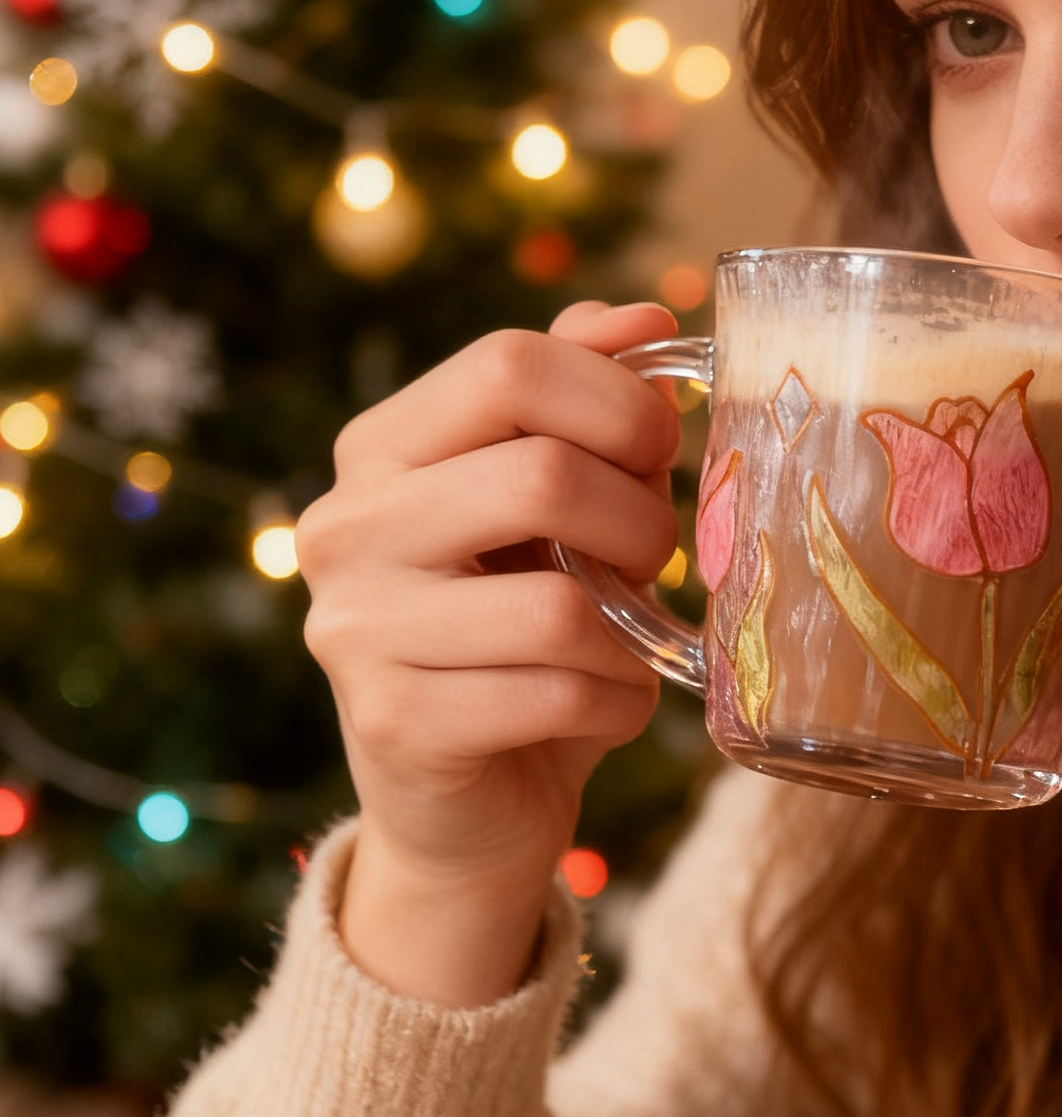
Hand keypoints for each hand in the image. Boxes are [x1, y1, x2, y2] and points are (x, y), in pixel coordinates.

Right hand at [296, 301, 681, 1004]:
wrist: (471, 800)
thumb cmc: (528, 622)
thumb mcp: (559, 495)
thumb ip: (586, 394)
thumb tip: (646, 316)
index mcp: (380, 447)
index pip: (509, 365)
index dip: (618, 397)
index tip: (663, 442)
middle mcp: (343, 526)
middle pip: (541, 473)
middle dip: (640, 517)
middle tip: (658, 552)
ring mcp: (353, 630)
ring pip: (560, 602)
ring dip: (634, 622)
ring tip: (630, 634)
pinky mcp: (393, 726)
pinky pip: (560, 692)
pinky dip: (618, 699)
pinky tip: (606, 701)